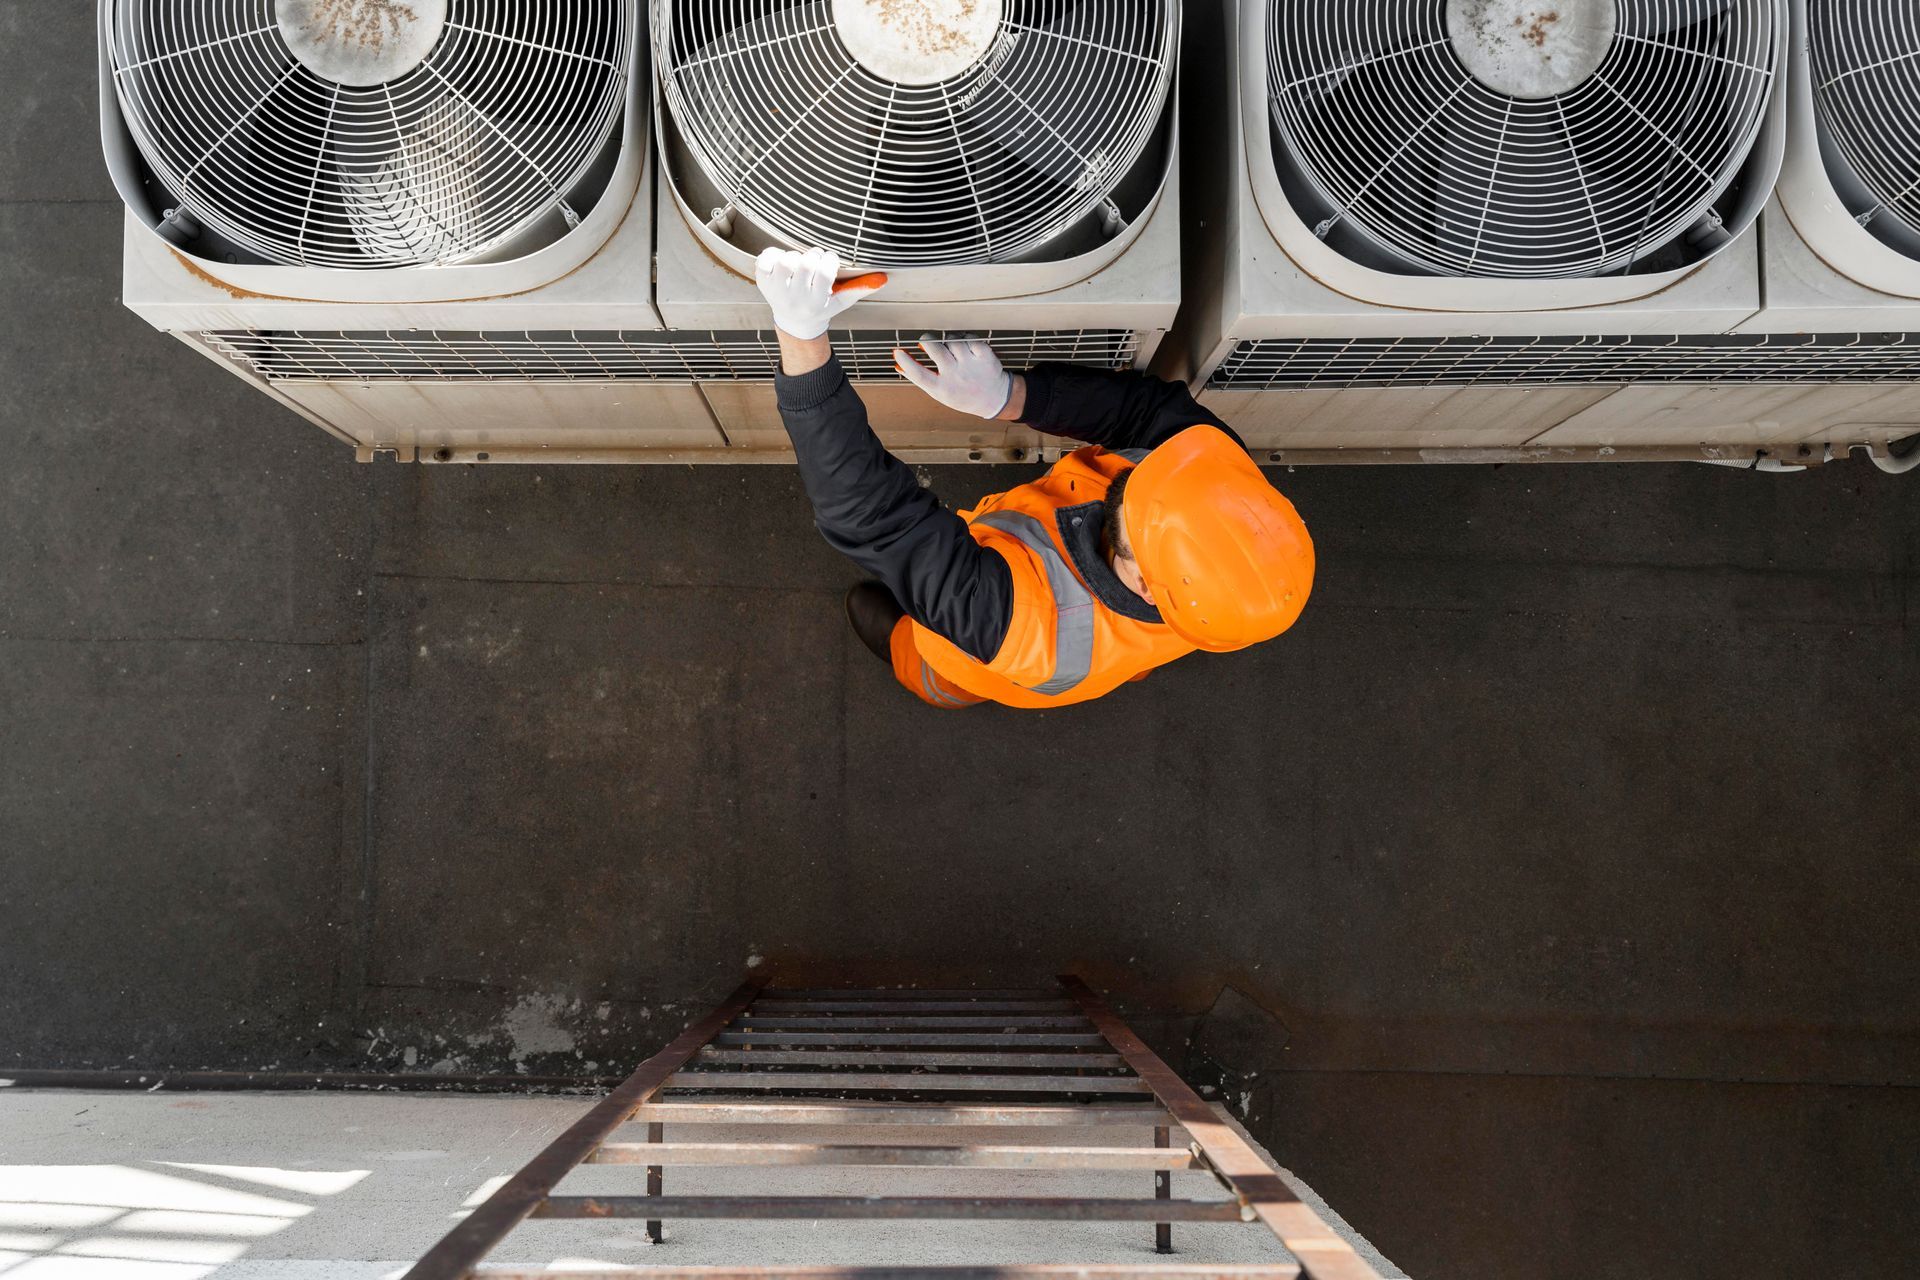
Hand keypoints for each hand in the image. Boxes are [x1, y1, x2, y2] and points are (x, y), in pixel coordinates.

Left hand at [755, 247, 884, 339]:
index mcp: (816, 302)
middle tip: (816, 259)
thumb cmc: (820, 307)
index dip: (829, 260)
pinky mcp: (763, 283)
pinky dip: (772, 254)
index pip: (824, 273)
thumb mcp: (841, 301)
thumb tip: (883, 279)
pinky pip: (764, 261)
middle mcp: (795, 299)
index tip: (830, 260)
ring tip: (800, 262)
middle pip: (806, 265)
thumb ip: (860, 289)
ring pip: (786, 261)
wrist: (794, 322)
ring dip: (795, 256)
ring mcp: (777, 292)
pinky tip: (781, 261)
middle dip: (814, 256)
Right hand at [894, 335, 1013, 418]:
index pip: (919, 375)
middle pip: (935, 349)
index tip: (898, 351)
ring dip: (949, 340)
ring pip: (952, 340)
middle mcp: (956, 377)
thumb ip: (919, 378)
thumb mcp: (939, 392)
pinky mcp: (985, 356)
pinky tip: (966, 347)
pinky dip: (965, 338)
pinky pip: (968, 337)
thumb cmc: (962, 394)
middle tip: (926, 341)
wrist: (993, 399)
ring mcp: (971, 366)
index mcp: (942, 389)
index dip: (906, 362)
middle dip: (927, 340)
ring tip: (952, 349)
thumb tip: (897, 365)